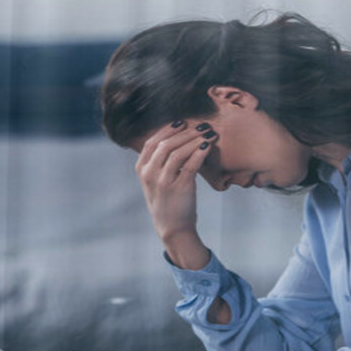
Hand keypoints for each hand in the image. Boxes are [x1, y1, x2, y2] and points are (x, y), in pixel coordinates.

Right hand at [135, 120, 217, 241]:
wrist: (172, 228)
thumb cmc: (168, 201)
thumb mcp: (156, 180)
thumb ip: (159, 162)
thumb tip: (177, 137)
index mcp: (142, 169)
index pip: (152, 142)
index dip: (167, 129)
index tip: (182, 123)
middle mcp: (149, 174)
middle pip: (166, 144)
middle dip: (185, 132)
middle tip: (201, 126)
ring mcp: (163, 182)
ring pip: (178, 152)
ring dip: (195, 140)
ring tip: (209, 134)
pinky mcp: (180, 188)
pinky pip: (190, 165)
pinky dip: (200, 153)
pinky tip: (208, 146)